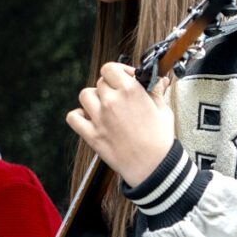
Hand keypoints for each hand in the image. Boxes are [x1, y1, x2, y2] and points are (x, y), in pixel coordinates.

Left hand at [66, 61, 175, 186]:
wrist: (153, 167)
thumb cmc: (160, 140)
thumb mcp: (163, 110)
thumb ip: (156, 92)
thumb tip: (159, 81)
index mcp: (130, 90)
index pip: (110, 68)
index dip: (117, 72)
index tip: (125, 78)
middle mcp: (111, 101)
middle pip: (100, 82)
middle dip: (109, 88)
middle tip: (119, 98)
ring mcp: (99, 118)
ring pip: (85, 96)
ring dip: (94, 99)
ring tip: (105, 107)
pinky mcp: (91, 135)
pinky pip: (73, 118)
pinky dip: (78, 116)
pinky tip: (89, 119)